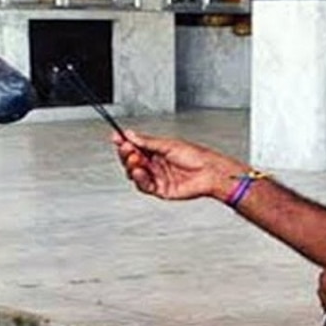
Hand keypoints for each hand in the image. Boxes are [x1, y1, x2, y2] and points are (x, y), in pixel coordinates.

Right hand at [113, 130, 245, 201]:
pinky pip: (144, 186)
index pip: (135, 146)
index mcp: (157, 151)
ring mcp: (157, 177)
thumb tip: (131, 135)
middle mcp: (156, 164)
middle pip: (132, 161)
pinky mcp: (160, 190)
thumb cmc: (196, 156)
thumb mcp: (168, 144)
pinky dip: (140, 179)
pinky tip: (140, 172)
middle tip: (126, 149)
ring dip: (132, 167)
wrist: (209, 172)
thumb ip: (148, 142)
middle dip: (126, 154)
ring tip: (135, 160)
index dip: (125, 143)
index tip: (116, 138)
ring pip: (135, 174)